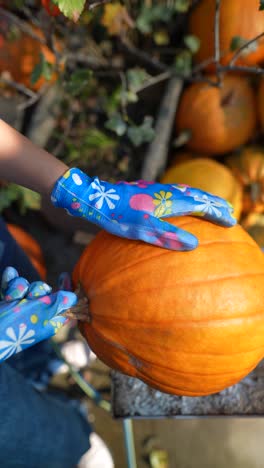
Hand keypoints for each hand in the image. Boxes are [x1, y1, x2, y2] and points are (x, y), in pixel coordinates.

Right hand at [0, 267, 76, 361]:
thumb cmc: (13, 326)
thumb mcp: (39, 313)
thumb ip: (58, 303)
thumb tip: (73, 297)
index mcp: (49, 321)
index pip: (63, 304)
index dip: (66, 290)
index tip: (64, 275)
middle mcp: (36, 315)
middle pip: (44, 291)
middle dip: (36, 289)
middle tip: (29, 298)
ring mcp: (20, 309)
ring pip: (26, 286)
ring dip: (19, 288)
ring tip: (11, 299)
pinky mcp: (7, 304)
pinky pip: (12, 286)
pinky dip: (10, 282)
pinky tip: (10, 273)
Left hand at [51, 168, 236, 249]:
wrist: (95, 198)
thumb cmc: (117, 216)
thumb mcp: (141, 229)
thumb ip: (167, 236)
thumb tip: (194, 245)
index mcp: (168, 201)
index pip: (199, 206)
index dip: (216, 213)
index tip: (230, 220)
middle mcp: (166, 192)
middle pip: (197, 195)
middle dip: (214, 203)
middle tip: (229, 210)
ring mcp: (157, 189)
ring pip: (187, 191)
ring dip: (202, 198)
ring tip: (211, 204)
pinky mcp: (148, 190)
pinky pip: (176, 191)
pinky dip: (188, 195)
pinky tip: (182, 201)